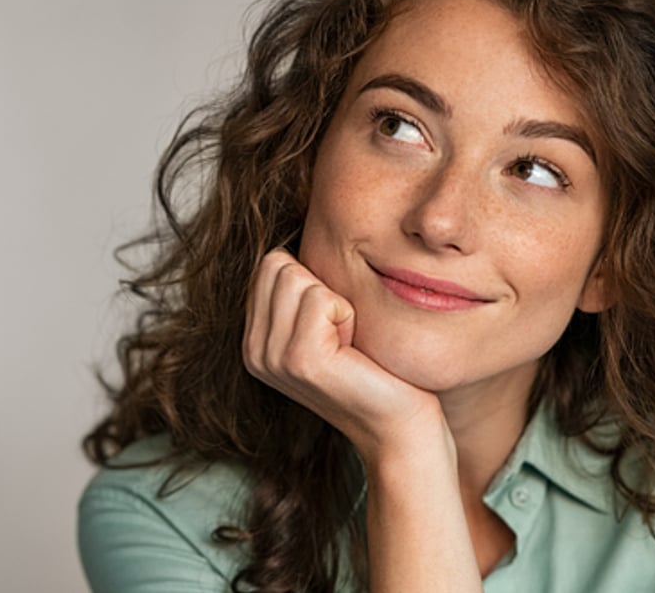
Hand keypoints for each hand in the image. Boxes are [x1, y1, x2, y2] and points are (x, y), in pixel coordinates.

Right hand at [242, 248, 444, 457]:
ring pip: (297, 276)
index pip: (269, 264)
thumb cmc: (375, 368)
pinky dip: (348, 315)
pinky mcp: (300, 361)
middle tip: (343, 334)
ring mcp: (272, 358)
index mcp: (255, 341)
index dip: (313, 282)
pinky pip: (321, 298)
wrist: (400, 426)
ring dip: (337, 302)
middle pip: (278, 264)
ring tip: (348, 343)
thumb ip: (301, 292)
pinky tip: (354, 351)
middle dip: (322, 287)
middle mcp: (254, 351)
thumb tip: (303, 227)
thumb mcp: (327, 326)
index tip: (333, 326)